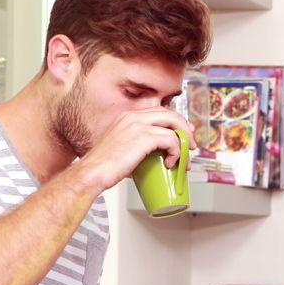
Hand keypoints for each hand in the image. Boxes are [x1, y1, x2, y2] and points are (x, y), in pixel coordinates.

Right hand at [76, 107, 195, 191]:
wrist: (92, 172)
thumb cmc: (103, 166)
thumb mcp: (120, 149)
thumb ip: (134, 146)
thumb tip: (150, 158)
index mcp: (127, 117)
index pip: (158, 111)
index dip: (175, 121)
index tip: (184, 132)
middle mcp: (133, 117)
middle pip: (170, 114)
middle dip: (185, 128)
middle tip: (191, 143)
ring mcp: (138, 125)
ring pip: (174, 126)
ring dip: (184, 143)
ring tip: (185, 158)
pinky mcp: (143, 137)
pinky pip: (171, 140)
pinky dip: (176, 152)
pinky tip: (171, 163)